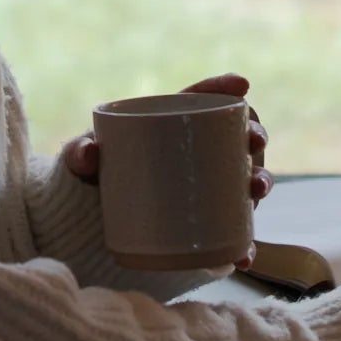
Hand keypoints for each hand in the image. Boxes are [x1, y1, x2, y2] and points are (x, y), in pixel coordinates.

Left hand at [60, 74, 271, 267]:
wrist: (93, 221)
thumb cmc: (95, 176)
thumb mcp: (84, 162)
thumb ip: (79, 154)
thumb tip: (90, 152)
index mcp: (172, 124)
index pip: (203, 98)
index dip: (224, 87)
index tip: (241, 85)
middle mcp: (200, 153)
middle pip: (237, 137)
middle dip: (256, 135)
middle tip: (254, 142)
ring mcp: (208, 189)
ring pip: (245, 181)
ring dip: (261, 183)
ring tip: (256, 190)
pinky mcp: (208, 224)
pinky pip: (233, 234)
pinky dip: (242, 246)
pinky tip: (244, 255)